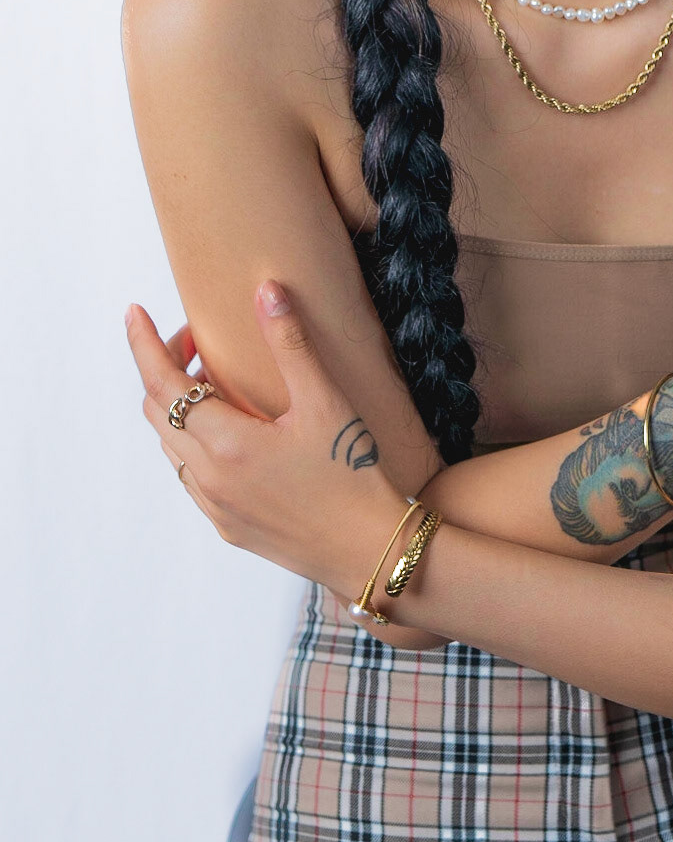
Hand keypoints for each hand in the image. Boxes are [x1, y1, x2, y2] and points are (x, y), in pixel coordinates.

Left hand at [126, 280, 432, 616]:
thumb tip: (266, 291)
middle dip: (165, 369)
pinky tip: (234, 432)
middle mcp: (208, 478)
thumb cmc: (353, 476)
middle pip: (158, 412)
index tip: (133, 312)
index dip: (143, 344)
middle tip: (200, 342)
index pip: (162, 384)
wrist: (369, 551)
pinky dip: (195, 442)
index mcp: (226, 444)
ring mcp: (215, 507)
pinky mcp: (228, 527)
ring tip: (219, 382)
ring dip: (180, 407)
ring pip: (172, 445)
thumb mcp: (325, 403)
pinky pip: (191, 476)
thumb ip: (291, 344)